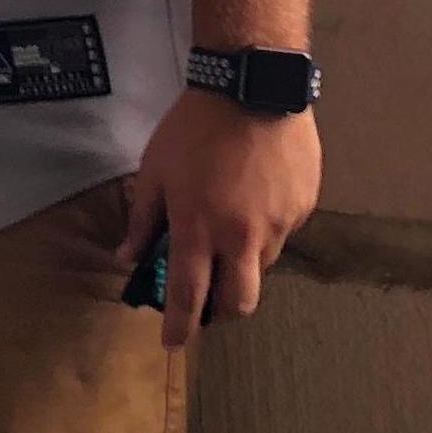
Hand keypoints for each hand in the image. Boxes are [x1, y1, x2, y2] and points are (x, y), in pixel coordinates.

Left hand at [116, 90, 321, 348]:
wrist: (252, 88)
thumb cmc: (194, 127)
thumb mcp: (155, 169)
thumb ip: (143, 218)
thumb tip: (128, 256)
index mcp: (198, 228)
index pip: (188, 296)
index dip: (179, 325)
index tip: (172, 343)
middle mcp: (241, 237)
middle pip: (240, 302)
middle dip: (222, 312)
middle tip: (209, 302)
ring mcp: (278, 225)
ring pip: (262, 268)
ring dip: (243, 266)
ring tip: (228, 233)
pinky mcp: (303, 209)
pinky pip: (281, 233)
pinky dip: (264, 230)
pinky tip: (253, 198)